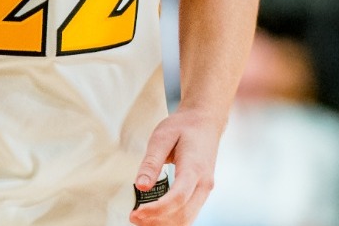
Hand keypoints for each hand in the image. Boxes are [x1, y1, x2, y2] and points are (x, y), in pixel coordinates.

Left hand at [129, 108, 224, 225]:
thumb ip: (151, 162)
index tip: (137, 212)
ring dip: (164, 223)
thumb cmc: (184, 127)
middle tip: (133, 217)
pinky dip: (172, 219)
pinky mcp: (201, 192)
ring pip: (187, 218)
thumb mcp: (162, 137)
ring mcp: (205, 190)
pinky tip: (155, 216)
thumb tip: (141, 186)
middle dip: (157, 220)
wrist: (205, 122)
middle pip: (183, 214)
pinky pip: (189, 213)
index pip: (177, 198)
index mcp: (194, 168)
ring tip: (141, 219)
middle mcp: (204, 183)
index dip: (156, 209)